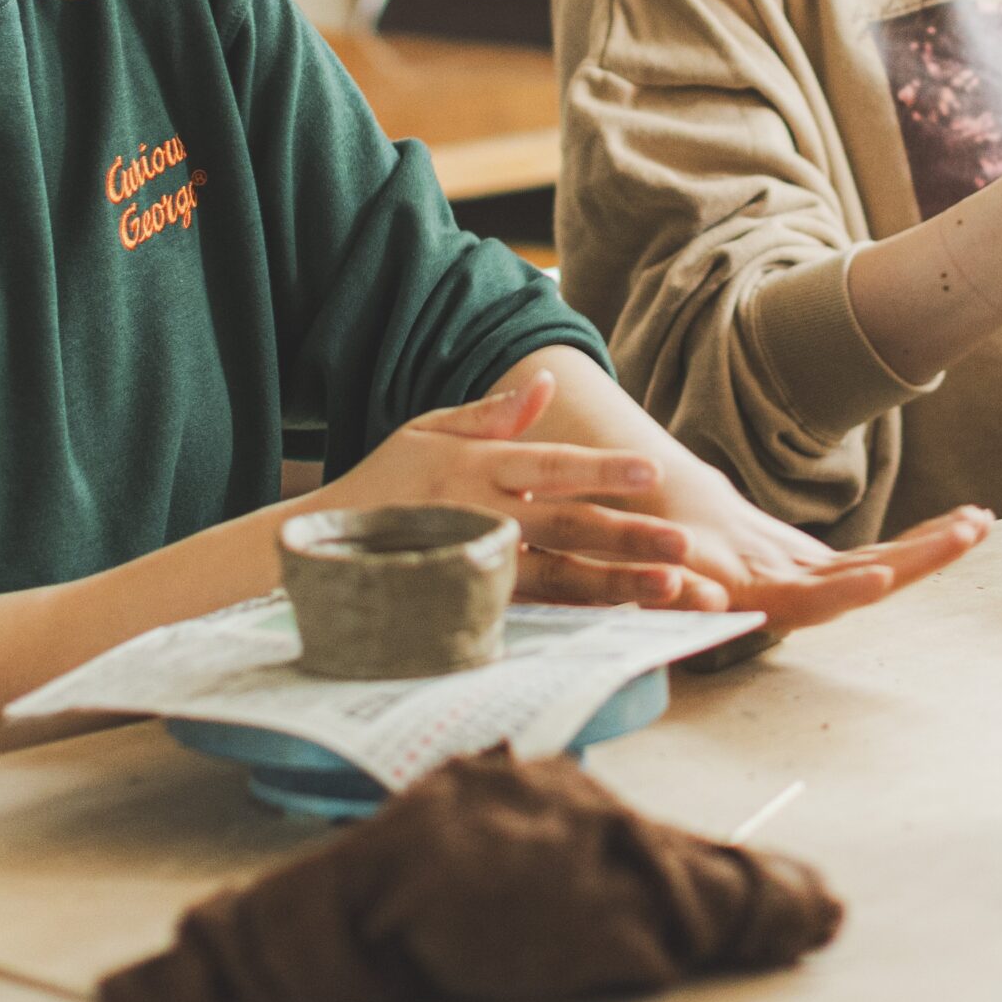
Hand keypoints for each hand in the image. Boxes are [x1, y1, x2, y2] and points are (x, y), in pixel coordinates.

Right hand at [316, 369, 699, 608]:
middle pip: (566, 525)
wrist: (318, 547)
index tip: (651, 470)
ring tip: (670, 588)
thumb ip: (490, 412)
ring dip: (617, 584)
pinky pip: (535, 612)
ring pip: (559, 577)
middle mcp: (480, 515)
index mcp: (476, 466)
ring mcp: (474, 565)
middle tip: (683, 542)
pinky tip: (622, 618)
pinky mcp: (466, 605)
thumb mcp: (426, 430)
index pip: (551, 465)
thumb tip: (545, 383)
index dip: (602, 468)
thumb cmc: (382, 482)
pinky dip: (581, 616)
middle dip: (628, 535)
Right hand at [649, 450, 992, 631]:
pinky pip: (881, 554)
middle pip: (866, 580)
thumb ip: (676, 588)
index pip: (811, 599)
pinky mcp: (826, 568)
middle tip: (970, 531)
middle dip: (919, 558)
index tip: (882, 577)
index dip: (845, 590)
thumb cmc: (658, 559)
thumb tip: (697, 598)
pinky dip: (920, 537)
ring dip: (933, 545)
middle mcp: (800, 594)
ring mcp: (819, 580)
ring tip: (981, 520)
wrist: (669, 551)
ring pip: (885, 565)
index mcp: (763, 597)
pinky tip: (959, 523)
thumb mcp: (659, 569)